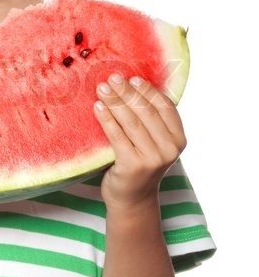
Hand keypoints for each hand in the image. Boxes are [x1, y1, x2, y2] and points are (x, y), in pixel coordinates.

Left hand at [93, 74, 185, 208]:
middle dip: (128, 92)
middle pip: (147, 112)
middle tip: (112, 78)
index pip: (165, 107)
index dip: (149, 91)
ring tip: (102, 88)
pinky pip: (117, 136)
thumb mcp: (154, 142)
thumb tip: (132, 84)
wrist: (132, 198)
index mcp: (179, 139)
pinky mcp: (133, 165)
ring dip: (115, 102)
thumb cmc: (140, 163)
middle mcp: (170, 149)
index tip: (132, 78)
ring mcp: (153, 158)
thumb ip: (151, 120)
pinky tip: (97, 106)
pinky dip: (106, 119)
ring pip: (131, 122)